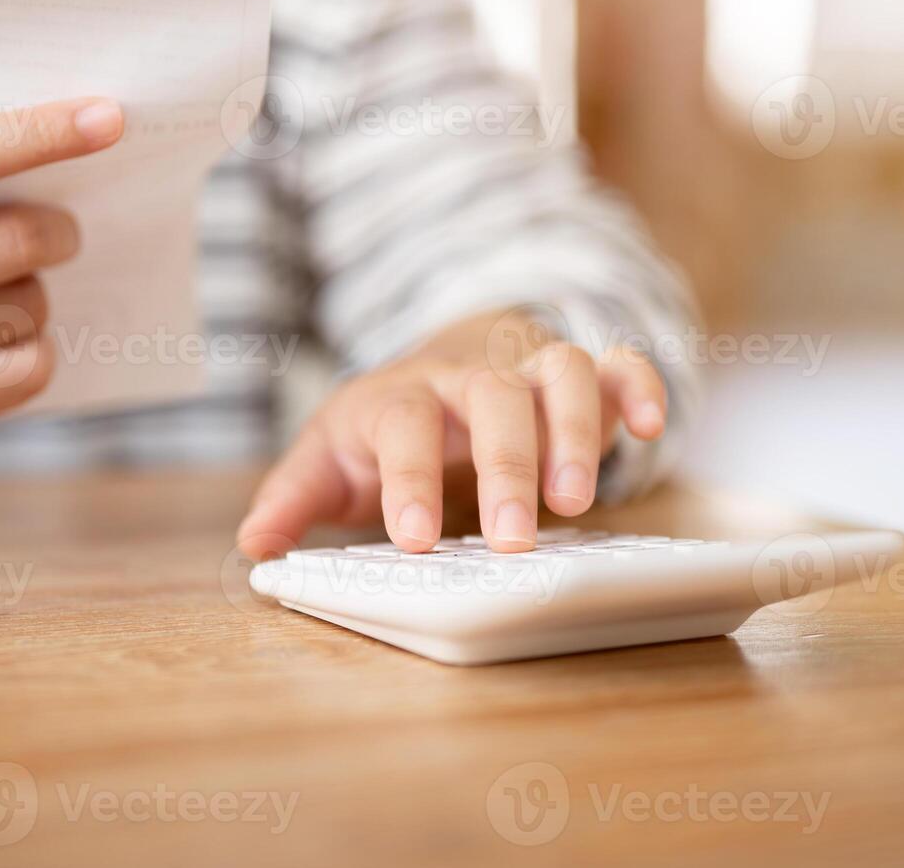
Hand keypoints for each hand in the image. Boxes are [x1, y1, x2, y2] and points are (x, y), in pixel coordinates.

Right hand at [0, 97, 122, 445]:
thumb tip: (69, 141)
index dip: (40, 135)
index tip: (107, 118)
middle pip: (13, 244)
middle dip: (58, 231)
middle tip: (59, 230)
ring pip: (27, 308)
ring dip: (34, 291)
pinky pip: (26, 371)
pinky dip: (35, 347)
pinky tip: (4, 335)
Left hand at [236, 311, 666, 557]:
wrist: (445, 359)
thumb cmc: (388, 425)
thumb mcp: (333, 457)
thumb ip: (296, 499)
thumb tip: (254, 544)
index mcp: (402, 397)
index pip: (403, 423)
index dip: (408, 477)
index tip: (415, 538)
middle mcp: (469, 375)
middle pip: (490, 397)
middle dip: (504, 466)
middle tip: (512, 540)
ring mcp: (529, 368)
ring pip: (561, 372)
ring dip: (574, 431)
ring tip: (575, 503)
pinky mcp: (583, 375)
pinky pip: (620, 363)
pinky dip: (639, 386)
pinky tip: (649, 428)